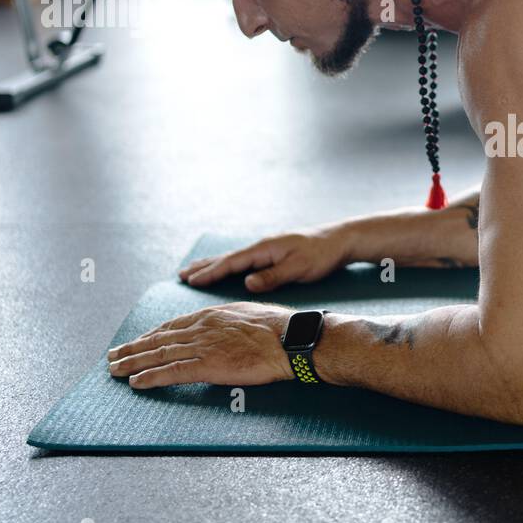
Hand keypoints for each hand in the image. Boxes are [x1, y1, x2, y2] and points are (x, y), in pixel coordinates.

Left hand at [107, 302, 294, 388]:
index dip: (151, 335)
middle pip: (159, 339)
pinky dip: (152, 377)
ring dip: (133, 363)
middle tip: (113, 355)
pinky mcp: (208, 365)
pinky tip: (137, 383)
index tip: (137, 341)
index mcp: (211, 315)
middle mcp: (201, 328)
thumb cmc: (278, 328)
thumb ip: (228, 323)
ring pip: (159, 354)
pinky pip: (173, 372)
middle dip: (133, 348)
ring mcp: (203, 346)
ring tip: (115, 370)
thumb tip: (225, 331)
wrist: (289, 338)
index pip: (172, 326)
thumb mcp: (247, 316)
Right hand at [179, 226, 352, 292]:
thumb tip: (246, 283)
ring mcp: (268, 248)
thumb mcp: (299, 268)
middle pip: (227, 257)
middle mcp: (263, 246)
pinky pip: (244, 259)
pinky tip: (227, 267)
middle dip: (204, 266)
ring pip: (234, 257)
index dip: (210, 272)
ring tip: (195, 270)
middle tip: (180, 274)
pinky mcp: (274, 252)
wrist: (341, 239)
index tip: (191, 280)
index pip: (232, 262)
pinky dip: (229, 264)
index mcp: (265, 248)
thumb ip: (273, 276)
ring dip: (213, 264)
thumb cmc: (322, 254)